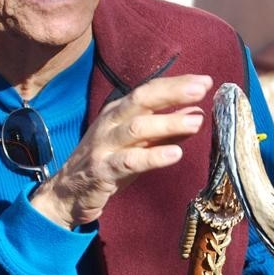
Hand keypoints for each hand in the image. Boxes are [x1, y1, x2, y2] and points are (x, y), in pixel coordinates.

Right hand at [30, 74, 212, 227]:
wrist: (68, 193)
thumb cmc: (109, 163)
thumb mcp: (138, 143)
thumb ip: (164, 131)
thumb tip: (197, 114)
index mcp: (119, 112)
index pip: (149, 90)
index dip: (176, 84)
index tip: (205, 81)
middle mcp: (111, 122)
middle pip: (142, 100)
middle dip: (172, 93)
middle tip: (201, 89)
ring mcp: (104, 145)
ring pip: (137, 128)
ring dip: (168, 123)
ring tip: (196, 121)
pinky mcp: (103, 170)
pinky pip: (129, 161)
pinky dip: (153, 156)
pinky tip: (175, 154)